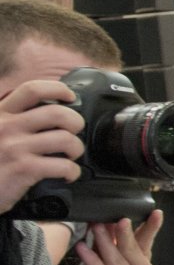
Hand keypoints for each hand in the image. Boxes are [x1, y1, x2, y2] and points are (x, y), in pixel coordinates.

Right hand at [0, 79, 84, 211]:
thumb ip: (12, 121)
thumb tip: (49, 114)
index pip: (32, 89)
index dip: (58, 89)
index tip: (70, 97)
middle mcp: (6, 127)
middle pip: (57, 113)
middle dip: (76, 122)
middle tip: (74, 132)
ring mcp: (14, 148)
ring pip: (65, 139)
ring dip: (76, 148)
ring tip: (71, 156)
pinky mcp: (23, 169)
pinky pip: (63, 166)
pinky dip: (72, 172)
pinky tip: (67, 175)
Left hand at [74, 213, 162, 264]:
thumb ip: (105, 250)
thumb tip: (100, 226)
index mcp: (142, 263)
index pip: (147, 241)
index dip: (152, 226)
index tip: (155, 212)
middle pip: (131, 246)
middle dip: (122, 230)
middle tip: (113, 216)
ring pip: (115, 258)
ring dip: (103, 241)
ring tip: (93, 227)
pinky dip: (91, 259)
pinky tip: (81, 247)